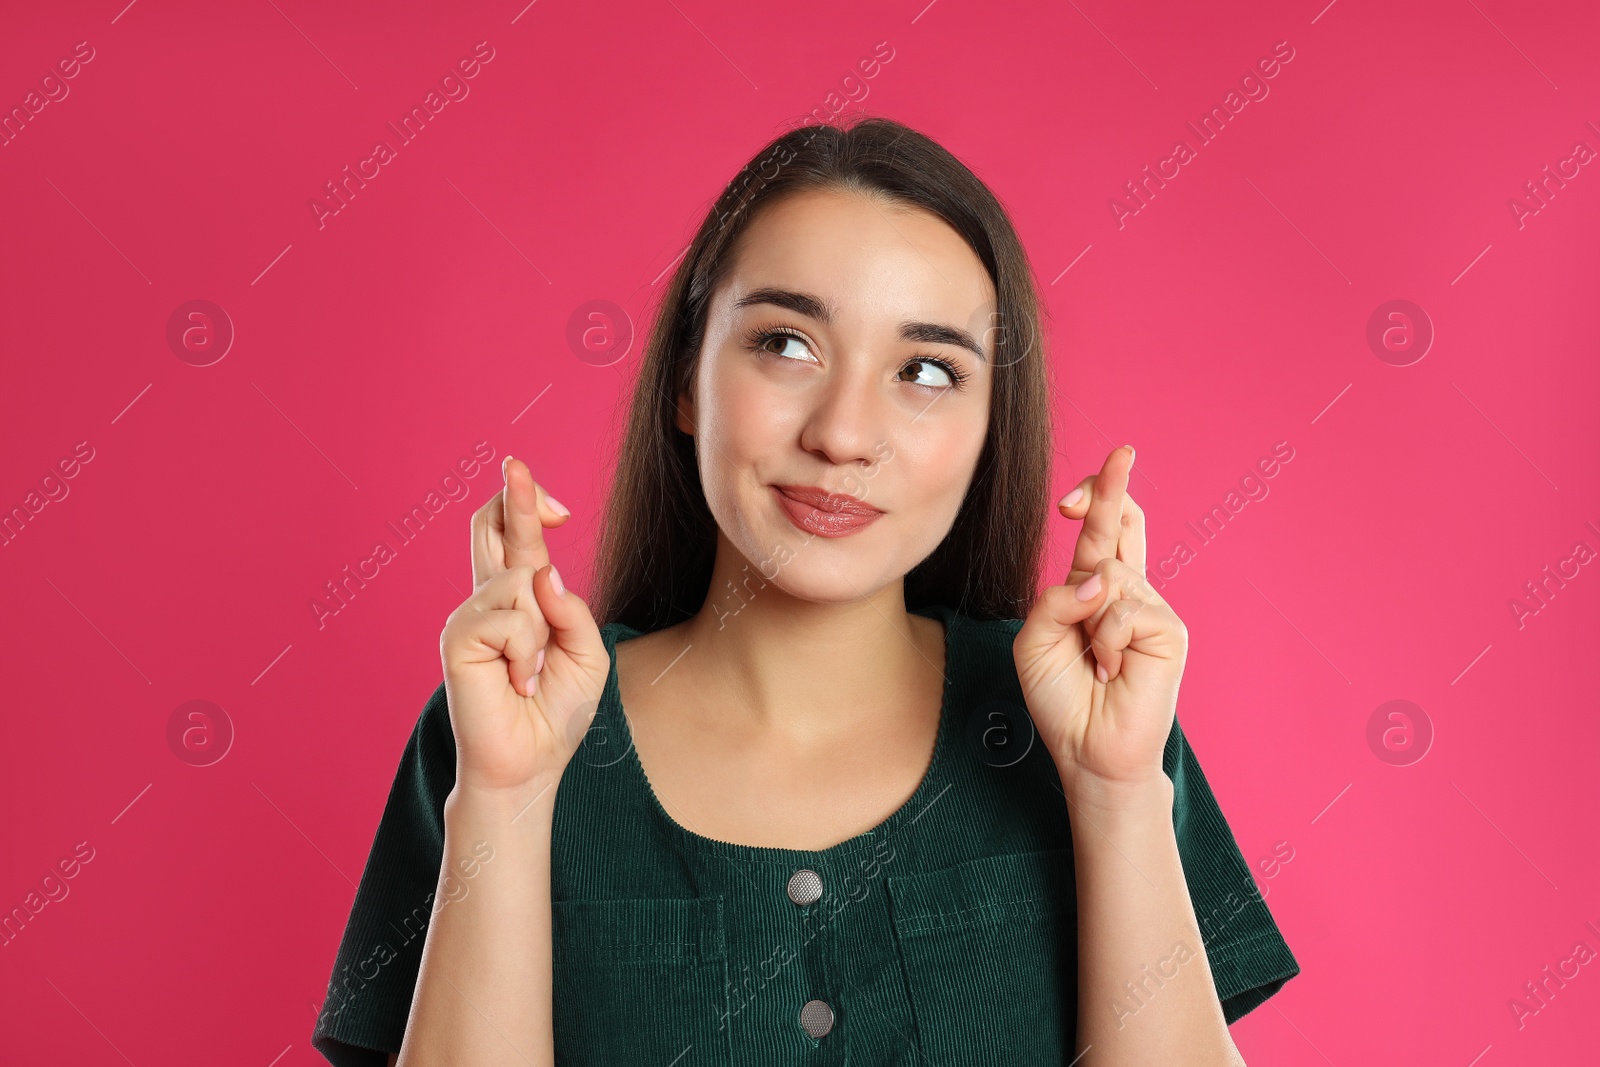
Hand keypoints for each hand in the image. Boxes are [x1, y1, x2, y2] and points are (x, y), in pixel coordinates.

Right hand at [439, 457, 608, 793]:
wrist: (531, 763)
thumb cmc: (556, 710)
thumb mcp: (586, 654)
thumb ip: (572, 610)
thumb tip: (544, 572)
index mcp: (516, 600)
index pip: (513, 537)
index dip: (522, 503)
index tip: (527, 475)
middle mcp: (487, 600)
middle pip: (491, 527)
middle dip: (513, 497)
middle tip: (517, 465)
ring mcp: (468, 617)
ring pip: (519, 579)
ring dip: (539, 631)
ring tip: (530, 673)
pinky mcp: (458, 640)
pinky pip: (509, 617)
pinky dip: (525, 651)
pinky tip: (517, 681)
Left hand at [1012, 445, 1188, 804]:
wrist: (1089, 751)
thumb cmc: (1062, 698)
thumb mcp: (1034, 642)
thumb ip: (1053, 600)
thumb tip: (1099, 578)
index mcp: (1094, 589)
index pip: (1104, 530)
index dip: (1102, 496)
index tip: (1100, 471)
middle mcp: (1126, 591)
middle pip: (1121, 524)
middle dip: (1114, 486)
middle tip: (1123, 452)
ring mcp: (1151, 608)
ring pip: (1109, 574)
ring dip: (1086, 619)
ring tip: (1095, 662)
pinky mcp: (1168, 631)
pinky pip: (1123, 609)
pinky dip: (1105, 640)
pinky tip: (1112, 670)